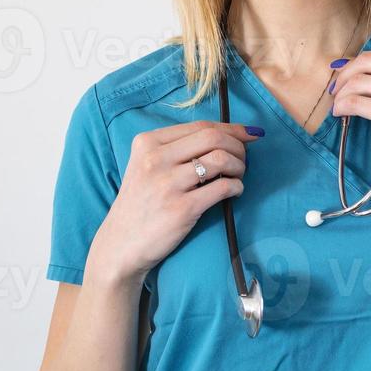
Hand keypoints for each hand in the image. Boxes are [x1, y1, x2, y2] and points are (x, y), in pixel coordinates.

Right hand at [89, 120, 261, 283]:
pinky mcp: (181, 209)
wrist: (121, 244)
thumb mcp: (146, 166)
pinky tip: (234, 192)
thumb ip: (177, 149)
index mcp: (147, 143)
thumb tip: (227, 134)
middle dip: (238, 146)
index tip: (249, 134)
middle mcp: (155, 159)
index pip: (200, 126)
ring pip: (221, 159)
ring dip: (239, 166)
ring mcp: (167, 184)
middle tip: (243, 160)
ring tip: (238, 176)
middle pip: (213, 137)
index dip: (231, 128)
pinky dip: (237, 187)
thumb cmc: (142, 203)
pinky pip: (223, 188)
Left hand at [329, 46, 370, 191]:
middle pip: (364, 62)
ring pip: (357, 82)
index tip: (348, 77)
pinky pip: (356, 103)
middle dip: (344, 75)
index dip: (358, 66)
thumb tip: (368, 74)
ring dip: (341, 94)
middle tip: (337, 90)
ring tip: (339, 105)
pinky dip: (343, 107)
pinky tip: (341, 114)